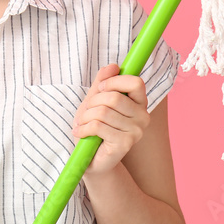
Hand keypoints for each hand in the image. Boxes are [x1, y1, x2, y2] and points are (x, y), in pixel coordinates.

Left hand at [71, 63, 149, 178]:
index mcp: (140, 102)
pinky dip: (84, 128)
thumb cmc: (95, 127)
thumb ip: (103, 82)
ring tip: (82, 123)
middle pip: (114, 97)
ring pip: (103, 112)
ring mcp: (136, 132)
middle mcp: (143, 117)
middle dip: (92, 102)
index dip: (114, 82)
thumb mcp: (95, 100)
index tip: (100, 88)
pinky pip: (98, 126)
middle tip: (85, 111)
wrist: (91, 158)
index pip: (136, 82)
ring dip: (86, 116)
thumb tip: (113, 66)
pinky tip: (80, 132)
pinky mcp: (125, 144)